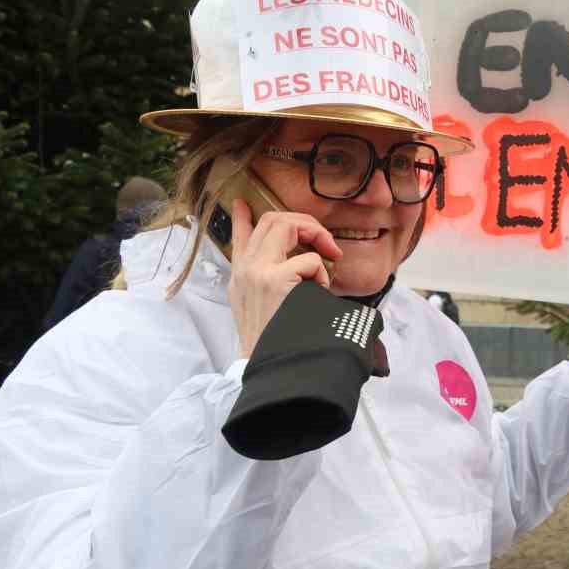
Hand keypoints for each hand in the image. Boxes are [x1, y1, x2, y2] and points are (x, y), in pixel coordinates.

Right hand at [227, 200, 342, 358]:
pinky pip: (308, 260)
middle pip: (271, 220)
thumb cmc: (272, 341)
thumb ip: (269, 283)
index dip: (243, 217)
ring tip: (328, 255)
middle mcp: (245, 269)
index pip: (240, 237)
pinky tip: (320, 291)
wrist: (268, 365)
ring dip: (315, 235)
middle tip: (324, 240)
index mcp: (241, 276)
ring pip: (285, 225)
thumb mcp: (259, 309)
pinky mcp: (274, 280)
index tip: (242, 203)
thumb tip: (295, 270)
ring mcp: (257, 271)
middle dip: (304, 222)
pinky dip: (321, 272)